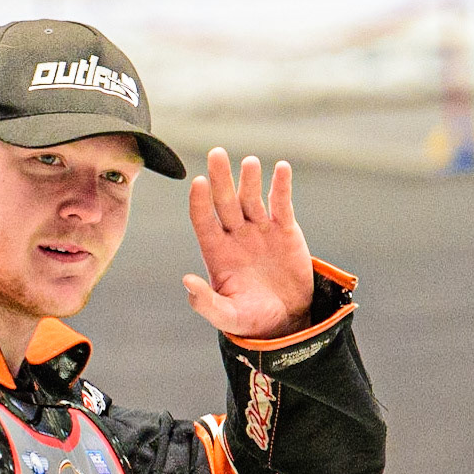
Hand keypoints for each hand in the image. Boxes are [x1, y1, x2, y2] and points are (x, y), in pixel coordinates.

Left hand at [183, 148, 313, 339]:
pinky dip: (281, 186)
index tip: (197, 183)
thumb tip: (186, 282)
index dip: (199, 202)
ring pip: (251, 198)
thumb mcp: (227, 316)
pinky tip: (282, 168)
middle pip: (225, 202)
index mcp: (216, 252)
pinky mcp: (285, 229)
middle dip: (220, 179)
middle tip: (216, 153)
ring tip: (250, 163)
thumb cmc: (252, 319)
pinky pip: (281, 203)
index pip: (203, 221)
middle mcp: (235, 235)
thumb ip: (206, 302)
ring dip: (249, 180)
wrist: (287, 320)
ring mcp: (259, 230)